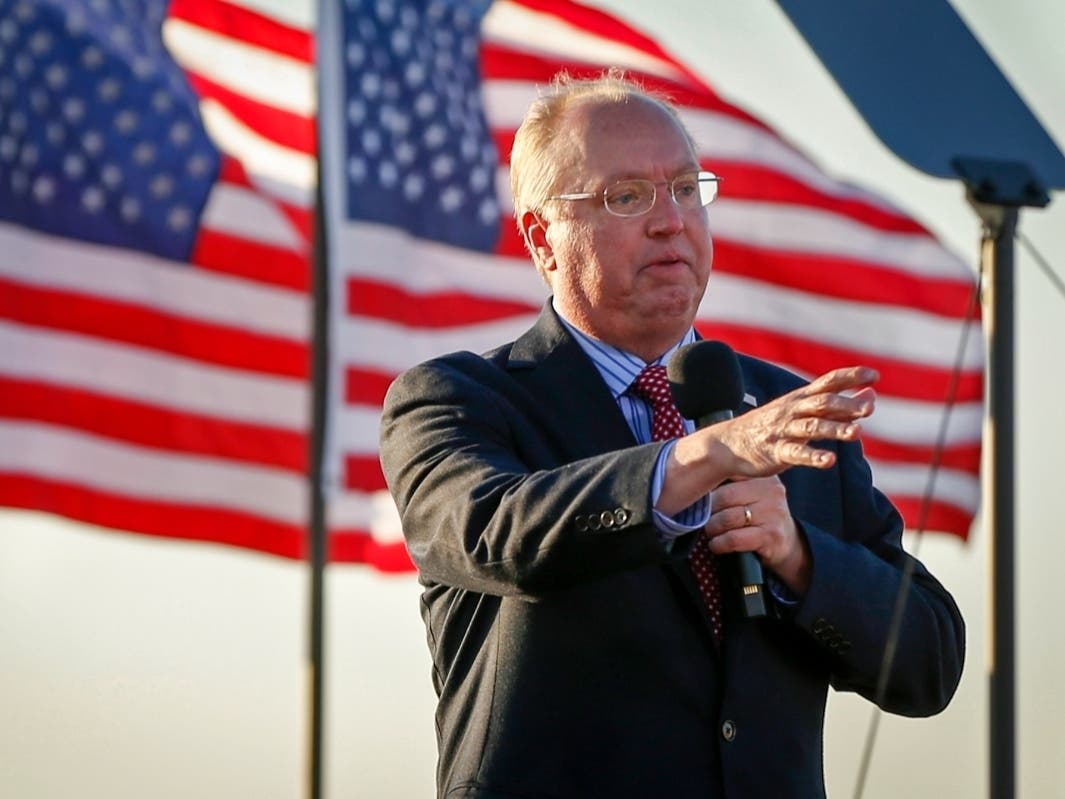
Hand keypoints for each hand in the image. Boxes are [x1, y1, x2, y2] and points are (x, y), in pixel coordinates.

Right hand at [659, 365, 875, 521]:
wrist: (728, 443)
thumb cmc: (772, 426)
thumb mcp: (804, 411)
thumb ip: (839, 404)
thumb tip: (872, 394)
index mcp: (801, 399)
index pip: (828, 382)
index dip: (850, 376)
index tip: (874, 374)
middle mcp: (793, 410)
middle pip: (822, 403)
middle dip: (845, 405)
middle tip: (869, 409)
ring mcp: (784, 431)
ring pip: (812, 427)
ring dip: (835, 429)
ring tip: (857, 433)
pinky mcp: (776, 452)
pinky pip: (796, 453)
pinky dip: (813, 456)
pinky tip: (830, 461)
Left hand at [704, 477, 809, 593]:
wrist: (787, 544)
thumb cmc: (760, 515)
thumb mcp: (753, 492)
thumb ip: (731, 482)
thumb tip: (693, 478)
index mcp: (763, 475)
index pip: (729, 470)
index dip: (708, 483)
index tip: (696, 492)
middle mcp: (771, 490)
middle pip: (725, 496)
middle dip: (708, 510)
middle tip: (703, 517)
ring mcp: (773, 513)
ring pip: (727, 518)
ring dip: (712, 528)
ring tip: (710, 531)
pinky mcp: (770, 536)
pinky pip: (734, 538)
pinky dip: (719, 543)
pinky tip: (716, 544)